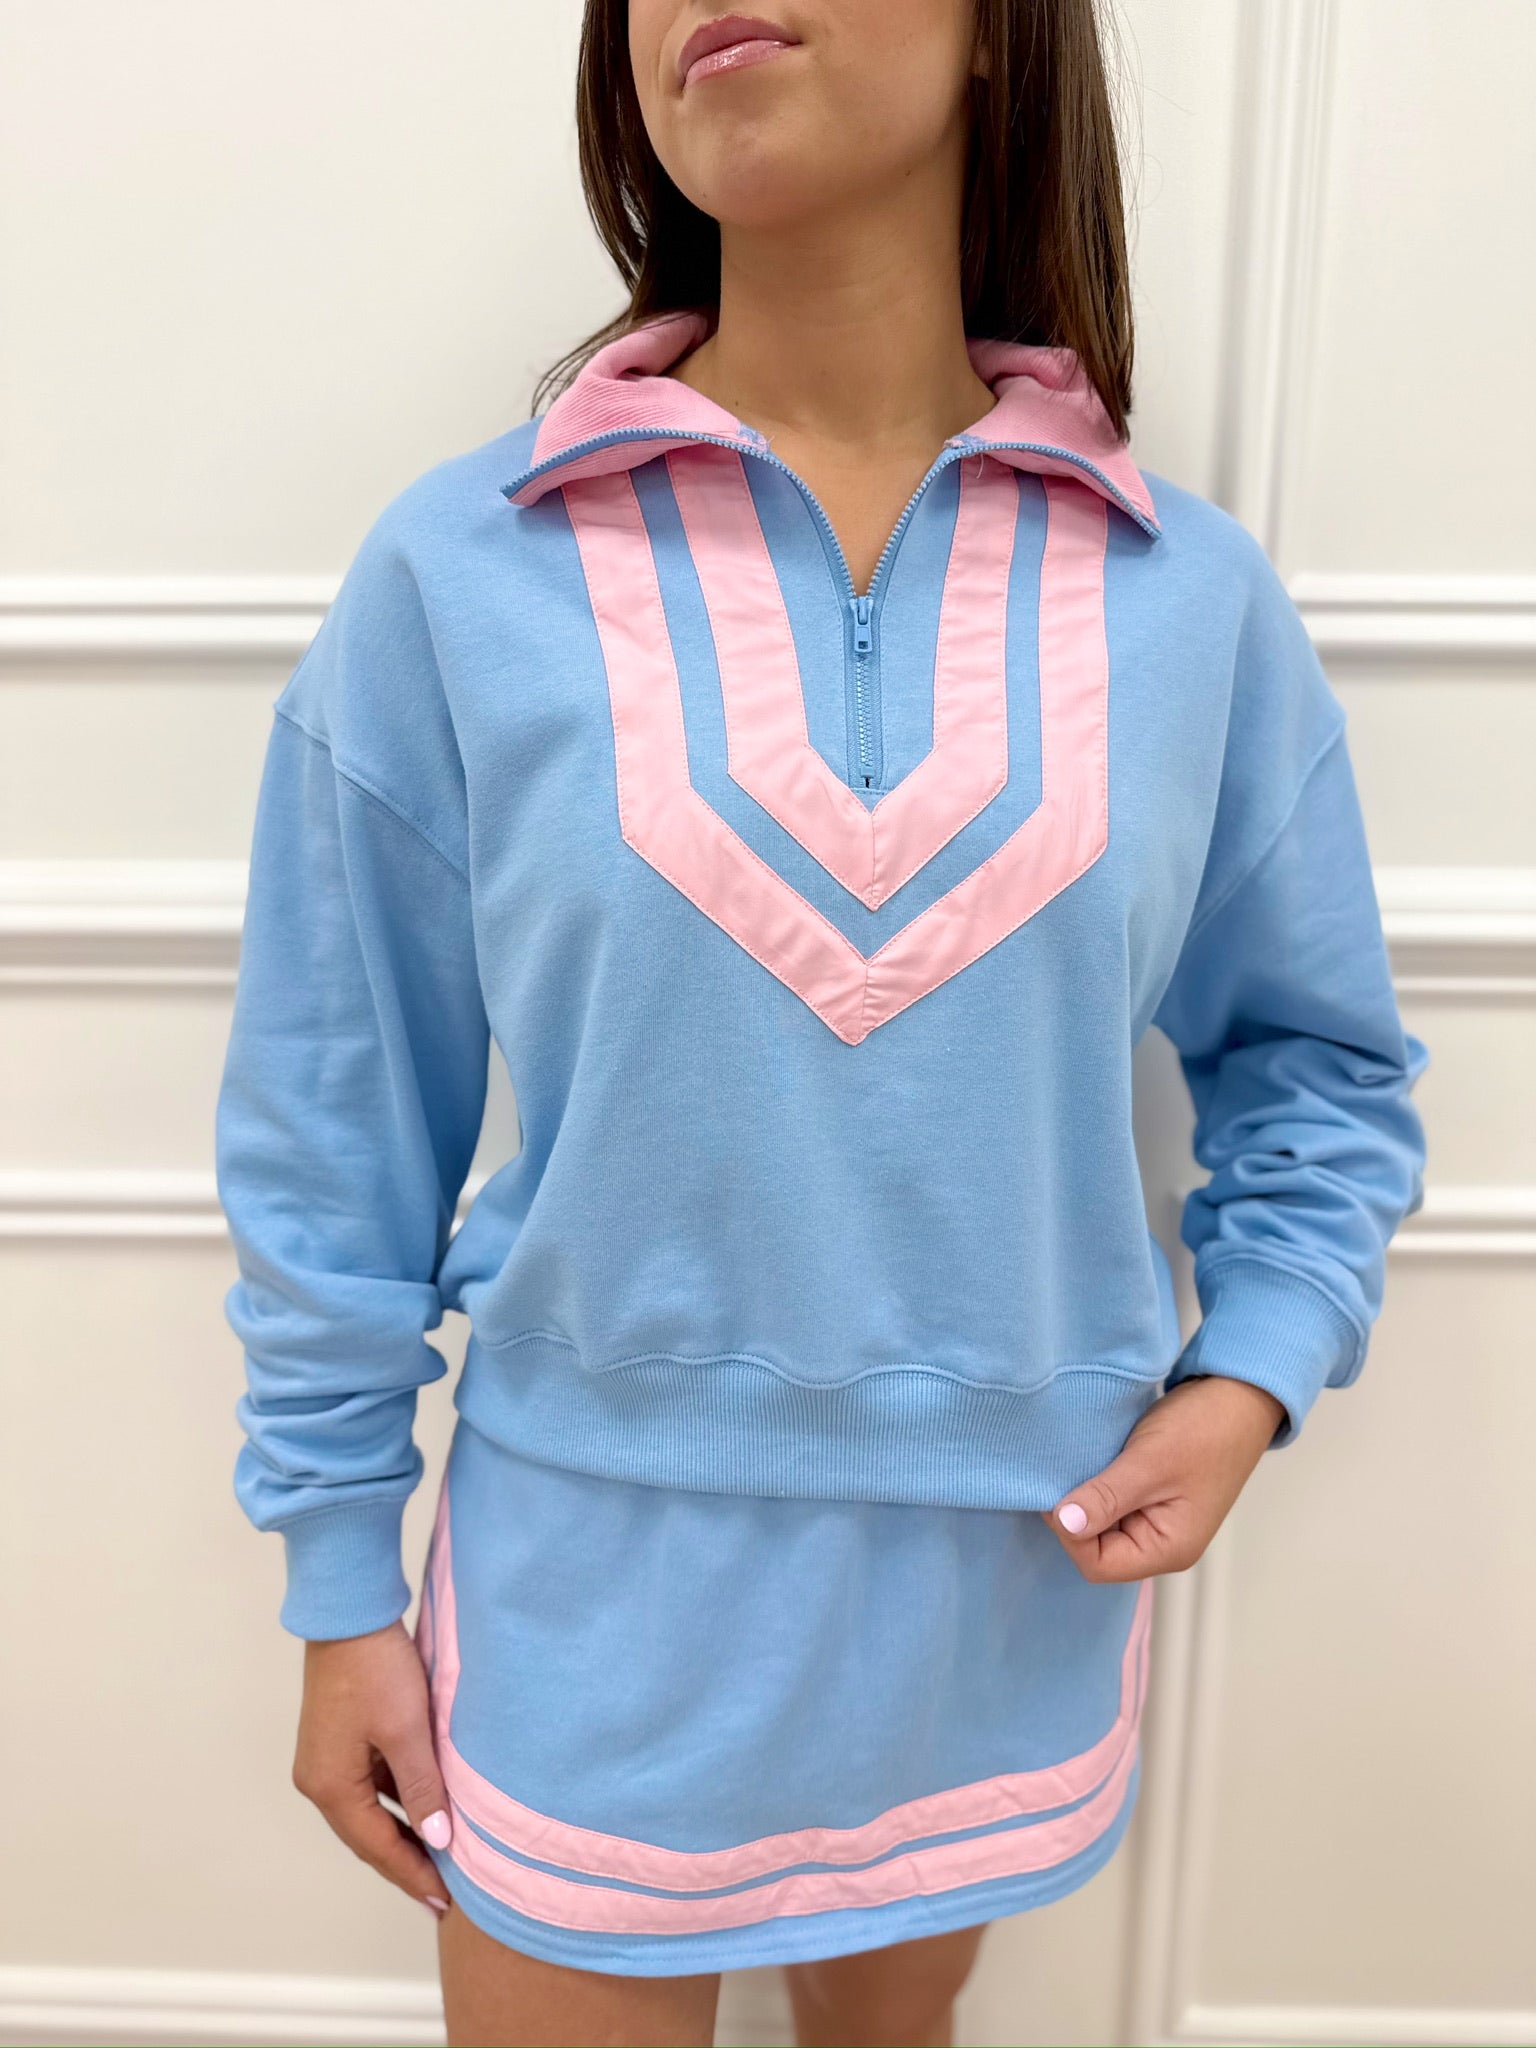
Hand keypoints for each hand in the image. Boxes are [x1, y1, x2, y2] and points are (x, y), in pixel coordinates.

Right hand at [292, 1618, 453, 1917]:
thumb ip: (423, 1787)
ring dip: (401, 1833)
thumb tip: (438, 1839)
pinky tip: (423, 1808)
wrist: (348, 1614)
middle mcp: (319, 1781)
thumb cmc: (375, 1668)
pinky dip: (396, 1802)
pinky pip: (369, 1786)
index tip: (444, 1900)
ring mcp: (324, 1760)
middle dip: (405, 1862)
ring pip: (368, 1812)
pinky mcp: (336, 1741)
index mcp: (330, 1786)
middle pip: (367, 1836)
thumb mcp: (407, 1730)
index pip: (377, 1847)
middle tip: (443, 1891)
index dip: (412, 1874)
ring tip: (439, 1857)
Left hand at [1042, 1375, 1286, 1581]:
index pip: (1097, 1564)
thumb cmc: (1203, 1430)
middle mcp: (1162, 1543)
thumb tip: (1064, 1523)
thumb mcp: (1149, 1464)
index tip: (1058, 1491)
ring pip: (1102, 1524)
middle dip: (1075, 1515)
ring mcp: (1158, 1520)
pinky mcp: (1152, 1496)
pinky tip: (1089, 1461)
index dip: (1070, 1533)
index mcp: (1168, 1548)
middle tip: (1062, 1473)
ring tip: (1075, 1464)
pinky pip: (1113, 1503)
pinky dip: (1097, 1485)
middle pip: (1097, 1548)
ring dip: (1085, 1497)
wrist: (1238, 1395)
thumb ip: (1105, 1498)